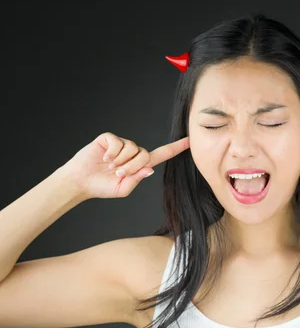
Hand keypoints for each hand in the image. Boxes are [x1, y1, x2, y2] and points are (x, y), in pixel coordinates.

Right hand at [60, 132, 189, 198]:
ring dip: (121, 161)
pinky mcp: (109, 139)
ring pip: (132, 148)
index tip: (190, 141)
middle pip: (145, 154)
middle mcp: (132, 152)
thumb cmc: (102, 187)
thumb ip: (137, 179)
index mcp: (139, 165)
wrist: (81, 181)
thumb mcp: (123, 189)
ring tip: (109, 167)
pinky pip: (117, 142)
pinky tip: (103, 158)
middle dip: (132, 166)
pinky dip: (111, 153)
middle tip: (118, 173)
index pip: (161, 155)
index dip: (175, 148)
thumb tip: (150, 168)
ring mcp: (121, 144)